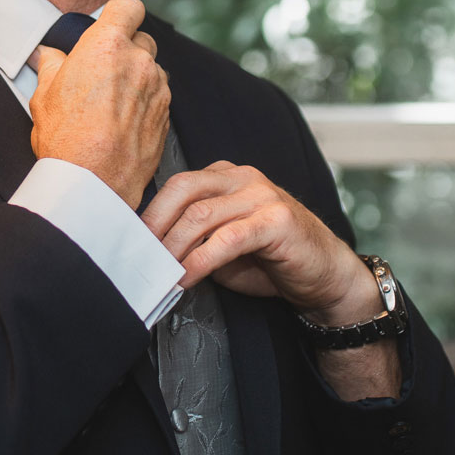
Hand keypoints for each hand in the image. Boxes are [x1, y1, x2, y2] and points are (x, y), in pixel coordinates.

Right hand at [29, 0, 168, 207]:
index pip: (129, 6)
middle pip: (142, 38)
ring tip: (111, 103)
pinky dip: (145, 102)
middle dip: (126, 49)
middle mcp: (138, 60)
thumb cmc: (67, 140)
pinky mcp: (166, 114)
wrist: (93, 183)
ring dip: (137, 78)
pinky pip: (158, 96)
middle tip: (103, 72)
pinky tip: (123, 121)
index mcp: (106, 45)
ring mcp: (157, 87)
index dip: (120, 13)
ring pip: (152, 69)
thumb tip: (49, 56)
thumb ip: (51, 66)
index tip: (111, 24)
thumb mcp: (44, 96)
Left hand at [143, 161, 380, 324]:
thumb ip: (194, 240)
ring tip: (159, 273)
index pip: (176, 185)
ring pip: (200, 215)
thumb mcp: (223, 248)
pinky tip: (187, 278)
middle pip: (182, 190)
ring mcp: (261, 195)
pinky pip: (227, 239)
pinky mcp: (276, 220)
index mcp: (226, 177)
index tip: (128, 242)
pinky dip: (200, 261)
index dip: (149, 214)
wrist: (325, 277)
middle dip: (154, 226)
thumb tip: (152, 252)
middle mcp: (243, 178)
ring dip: (173, 248)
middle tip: (137, 258)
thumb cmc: (273, 262)